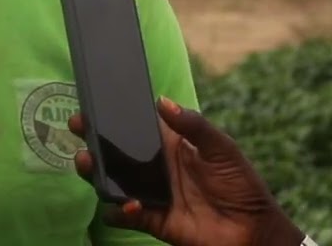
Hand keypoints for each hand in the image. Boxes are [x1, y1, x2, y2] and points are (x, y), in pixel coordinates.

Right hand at [70, 98, 302, 245]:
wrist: (253, 230)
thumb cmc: (241, 184)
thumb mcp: (221, 149)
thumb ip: (193, 126)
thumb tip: (162, 101)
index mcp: (170, 146)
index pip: (136, 126)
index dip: (113, 116)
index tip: (91, 105)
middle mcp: (155, 168)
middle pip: (116, 153)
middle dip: (93, 140)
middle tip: (77, 128)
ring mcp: (152, 194)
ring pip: (113, 182)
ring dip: (97, 173)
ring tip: (87, 163)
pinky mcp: (153, 220)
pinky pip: (127, 215)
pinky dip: (121, 211)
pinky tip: (129, 205)